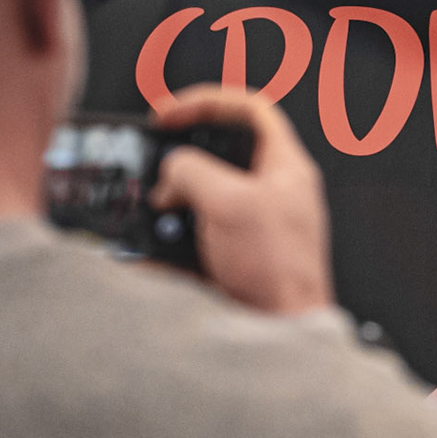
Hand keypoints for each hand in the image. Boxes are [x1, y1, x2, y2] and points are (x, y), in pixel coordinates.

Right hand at [149, 85, 332, 314]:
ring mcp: (253, 228)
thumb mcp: (229, 202)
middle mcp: (272, 193)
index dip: (207, 102)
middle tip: (156, 169)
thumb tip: (172, 172)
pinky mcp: (234, 259)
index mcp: (285, 168)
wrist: (281, 335)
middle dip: (181, 161)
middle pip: (220, 155)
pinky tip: (151, 253)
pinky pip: (192, 241)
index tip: (169, 114)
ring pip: (201, 198)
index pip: (250, 110)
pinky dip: (168, 244)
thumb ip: (193, 172)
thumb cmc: (278, 269)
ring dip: (172, 205)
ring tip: (156, 213)